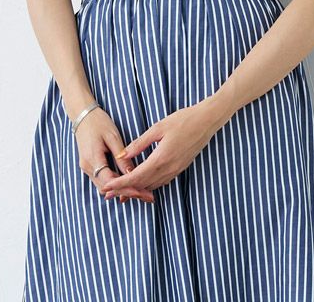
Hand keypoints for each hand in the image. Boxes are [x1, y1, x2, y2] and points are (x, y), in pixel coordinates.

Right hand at [72, 106, 155, 204]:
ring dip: (121, 189)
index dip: (127, 188)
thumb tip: (132, 172)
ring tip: (142, 191)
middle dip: (127, 192)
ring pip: (105, 185)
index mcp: (93, 159)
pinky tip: (129, 182)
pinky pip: (102, 179)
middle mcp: (87, 167)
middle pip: (108, 188)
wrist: (82, 115)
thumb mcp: (113, 137)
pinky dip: (115, 183)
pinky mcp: (89, 166)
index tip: (142, 192)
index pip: (111, 181)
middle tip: (147, 196)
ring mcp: (86, 168)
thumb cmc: (99, 123)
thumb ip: (121, 156)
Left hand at [99, 98, 220, 198]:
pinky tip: (142, 183)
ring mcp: (176, 169)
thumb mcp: (158, 127)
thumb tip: (122, 154)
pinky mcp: (181, 168)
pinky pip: (162, 182)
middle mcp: (169, 168)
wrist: (207, 121)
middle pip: (142, 185)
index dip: (119, 184)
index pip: (135, 176)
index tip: (106, 188)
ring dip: (136, 190)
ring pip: (152, 186)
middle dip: (124, 190)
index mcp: (161, 158)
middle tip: (108, 194)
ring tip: (122, 192)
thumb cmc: (183, 120)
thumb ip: (139, 143)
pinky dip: (149, 185)